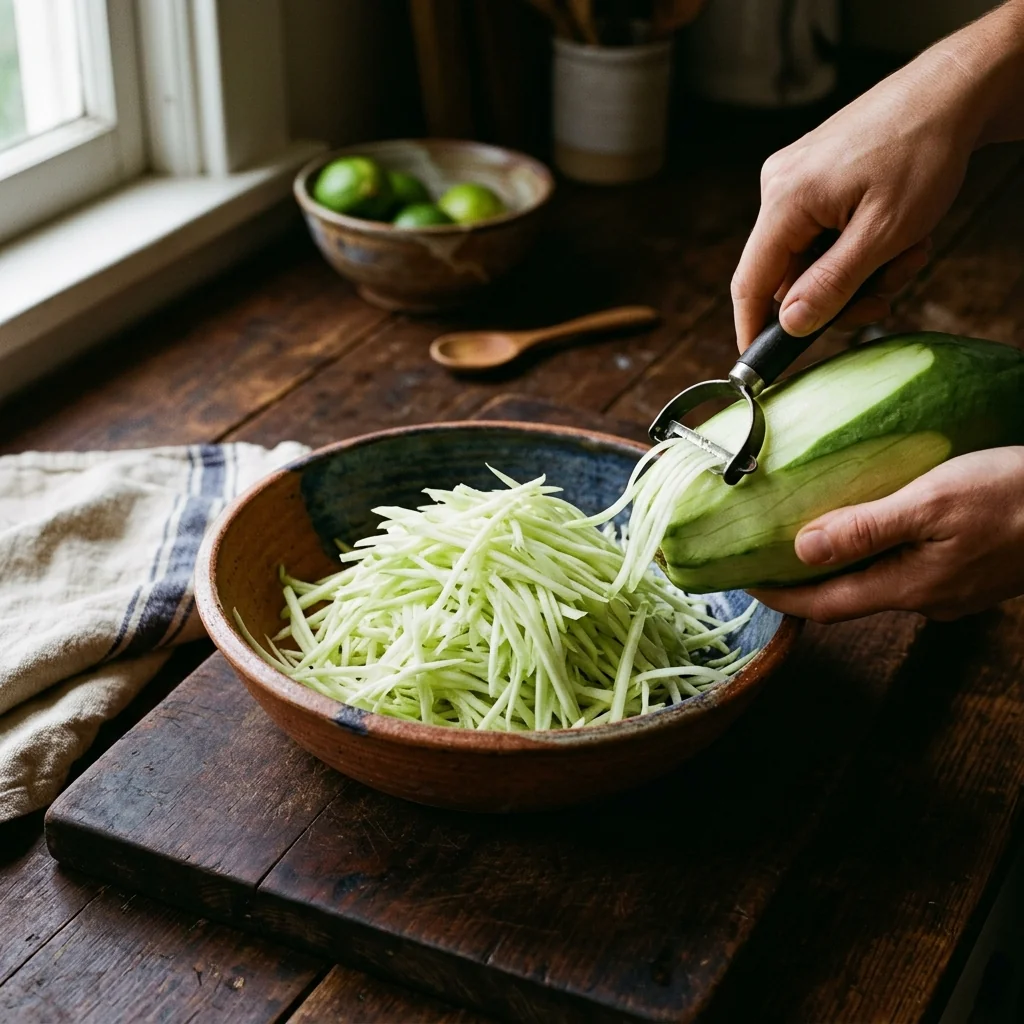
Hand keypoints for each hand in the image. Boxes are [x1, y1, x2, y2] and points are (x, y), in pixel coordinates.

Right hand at [731, 2, 1023, 350]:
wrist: (952, 91)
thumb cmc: (924, 151)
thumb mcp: (884, 233)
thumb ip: (832, 285)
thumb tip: (790, 326)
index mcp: (786, 199)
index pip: (750, 283)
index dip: (753, 329)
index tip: (760, 366)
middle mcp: (778, 187)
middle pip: (787, 275)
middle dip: (838, 295)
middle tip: (886, 296)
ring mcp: (794, 179)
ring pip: (810, 258)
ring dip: (858, 271)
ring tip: (906, 253)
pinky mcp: (813, 176)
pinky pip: (821, 233)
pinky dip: (857, 246)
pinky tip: (896, 233)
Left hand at [749, 449, 1023, 622]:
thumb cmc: (1017, 495)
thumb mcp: (931, 501)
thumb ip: (865, 528)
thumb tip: (800, 549)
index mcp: (910, 587)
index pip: (823, 606)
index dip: (777, 597)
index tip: (739, 582)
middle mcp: (927, 599)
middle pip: (847, 597)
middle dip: (802, 583)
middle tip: (762, 559)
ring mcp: (952, 589)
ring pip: (878, 583)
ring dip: (839, 567)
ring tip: (806, 537)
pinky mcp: (971, 572)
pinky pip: (906, 569)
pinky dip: (875, 554)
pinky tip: (871, 528)